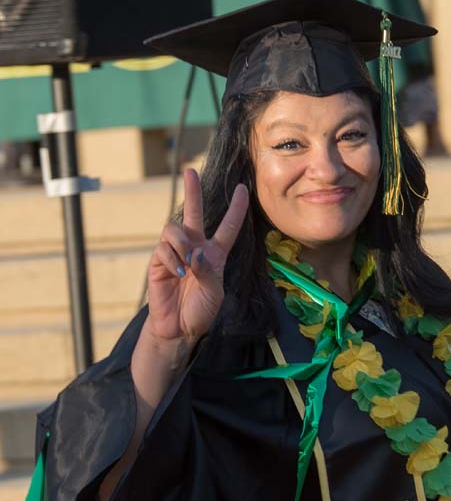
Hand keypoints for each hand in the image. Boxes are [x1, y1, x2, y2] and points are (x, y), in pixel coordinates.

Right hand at [145, 168, 248, 343]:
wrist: (178, 329)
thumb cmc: (200, 311)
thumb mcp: (215, 293)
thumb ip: (209, 271)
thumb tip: (196, 252)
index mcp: (215, 254)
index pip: (228, 227)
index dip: (236, 209)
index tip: (243, 189)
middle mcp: (195, 248)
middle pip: (194, 213)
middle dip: (192, 192)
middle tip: (189, 171)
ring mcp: (175, 253)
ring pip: (175, 229)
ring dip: (182, 244)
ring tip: (187, 264)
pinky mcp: (158, 262)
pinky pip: (163, 249)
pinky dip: (172, 259)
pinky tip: (177, 274)